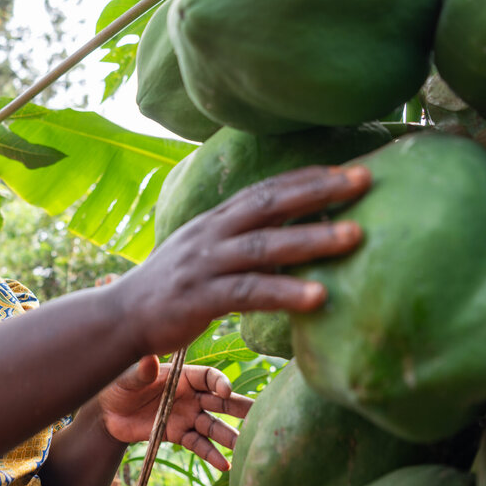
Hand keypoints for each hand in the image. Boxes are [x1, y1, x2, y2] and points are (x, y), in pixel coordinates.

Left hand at [96, 355, 252, 471]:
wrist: (107, 414)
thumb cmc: (117, 386)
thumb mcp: (125, 378)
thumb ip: (139, 372)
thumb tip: (149, 361)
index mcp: (182, 375)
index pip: (209, 377)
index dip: (220, 382)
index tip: (224, 391)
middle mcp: (190, 395)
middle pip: (221, 401)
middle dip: (240, 408)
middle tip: (262, 415)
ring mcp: (187, 416)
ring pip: (214, 426)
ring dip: (231, 436)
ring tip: (247, 447)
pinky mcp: (178, 435)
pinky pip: (199, 445)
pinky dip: (212, 455)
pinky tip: (225, 466)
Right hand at [108, 165, 370, 355]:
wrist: (120, 316)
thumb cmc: (174, 287)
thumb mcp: (206, 253)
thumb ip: (243, 241)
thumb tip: (293, 237)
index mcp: (216, 220)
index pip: (266, 188)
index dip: (307, 177)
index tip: (350, 169)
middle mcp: (211, 233)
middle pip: (270, 203)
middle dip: (319, 190)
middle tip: (365, 181)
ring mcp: (204, 264)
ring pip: (264, 246)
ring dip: (311, 239)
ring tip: (356, 237)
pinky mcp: (199, 298)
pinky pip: (248, 292)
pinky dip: (285, 293)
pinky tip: (319, 297)